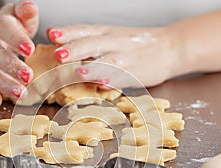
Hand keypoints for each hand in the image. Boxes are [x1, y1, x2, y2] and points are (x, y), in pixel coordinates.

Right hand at [0, 1, 38, 106]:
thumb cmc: (13, 26)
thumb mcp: (19, 14)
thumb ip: (25, 11)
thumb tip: (31, 7)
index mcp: (0, 26)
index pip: (5, 30)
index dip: (16, 40)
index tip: (29, 49)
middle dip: (12, 67)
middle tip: (28, 76)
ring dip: (4, 84)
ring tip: (21, 94)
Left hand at [47, 25, 177, 88]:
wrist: (169, 46)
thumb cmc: (135, 43)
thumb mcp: (111, 36)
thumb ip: (88, 41)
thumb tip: (59, 45)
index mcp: (106, 32)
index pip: (84, 30)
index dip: (67, 32)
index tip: (51, 34)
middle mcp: (114, 42)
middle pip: (92, 44)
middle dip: (74, 49)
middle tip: (58, 54)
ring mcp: (126, 58)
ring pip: (107, 62)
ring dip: (92, 67)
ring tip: (78, 72)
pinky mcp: (136, 73)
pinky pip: (123, 77)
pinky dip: (112, 81)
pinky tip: (102, 85)